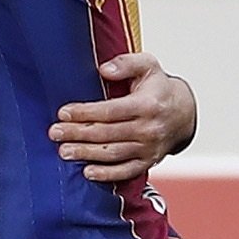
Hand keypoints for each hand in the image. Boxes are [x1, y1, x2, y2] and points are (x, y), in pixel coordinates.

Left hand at [50, 53, 197, 182]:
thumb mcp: (148, 66)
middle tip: (54, 132)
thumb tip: (104, 70)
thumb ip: (126, 63)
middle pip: (107, 133)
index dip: (85, 113)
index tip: (63, 113)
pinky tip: (87, 172)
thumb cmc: (158, 89)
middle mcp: (149, 129)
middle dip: (78, 133)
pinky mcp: (148, 162)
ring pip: (113, 153)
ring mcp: (149, 148)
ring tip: (64, 151)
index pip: (110, 111)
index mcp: (147, 105)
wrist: (183, 113)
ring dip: (86, 153)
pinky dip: (107, 174)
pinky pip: (126, 171)